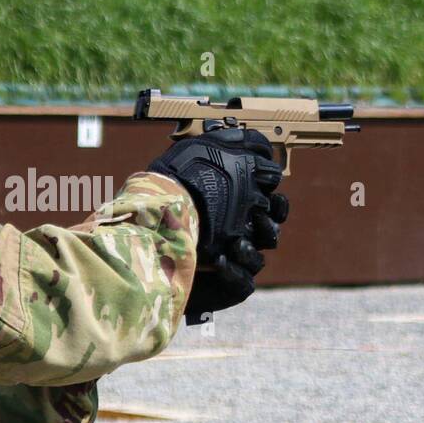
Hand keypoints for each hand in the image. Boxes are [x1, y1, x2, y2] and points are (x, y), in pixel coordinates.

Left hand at [148, 126, 287, 320]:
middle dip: (269, 224)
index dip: (276, 202)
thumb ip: (206, 161)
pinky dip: (233, 272)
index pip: (270, 208)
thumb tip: (224, 135)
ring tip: (236, 242)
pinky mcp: (232, 287)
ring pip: (259, 258)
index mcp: (238, 214)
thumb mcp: (183, 182)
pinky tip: (218, 261)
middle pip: (271, 233)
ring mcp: (239, 264)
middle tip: (260, 215)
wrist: (147, 257)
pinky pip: (244, 283)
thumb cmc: (166, 217)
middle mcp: (242, 238)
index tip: (271, 187)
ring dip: (250, 248)